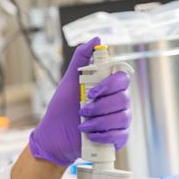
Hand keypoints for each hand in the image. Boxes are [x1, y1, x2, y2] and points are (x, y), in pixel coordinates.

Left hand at [29, 37, 131, 165]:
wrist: (54, 137)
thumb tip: (96, 39)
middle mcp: (119, 102)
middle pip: (124, 98)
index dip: (109, 85)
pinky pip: (121, 136)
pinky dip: (103, 136)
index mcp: (110, 87)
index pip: (123, 79)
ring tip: (82, 125)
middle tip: (81, 110)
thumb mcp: (69, 81)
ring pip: (123, 117)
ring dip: (99, 121)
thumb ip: (81, 59)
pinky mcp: (119, 138)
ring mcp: (120, 121)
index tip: (90, 92)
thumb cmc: (62, 108)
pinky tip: (90, 135)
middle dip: (100, 106)